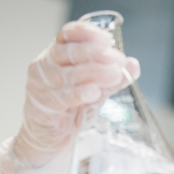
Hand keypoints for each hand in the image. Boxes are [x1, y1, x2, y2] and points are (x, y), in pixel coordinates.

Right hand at [0, 21, 140, 173]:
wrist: (48, 139)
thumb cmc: (69, 110)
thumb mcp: (95, 90)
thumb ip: (112, 78)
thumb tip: (133, 65)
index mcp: (57, 55)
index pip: (68, 34)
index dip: (87, 33)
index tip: (107, 40)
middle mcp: (45, 64)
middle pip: (70, 52)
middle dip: (97, 55)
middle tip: (118, 60)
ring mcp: (40, 84)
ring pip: (68, 74)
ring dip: (94, 73)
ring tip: (114, 74)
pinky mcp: (41, 105)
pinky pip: (62, 96)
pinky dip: (80, 93)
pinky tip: (94, 92)